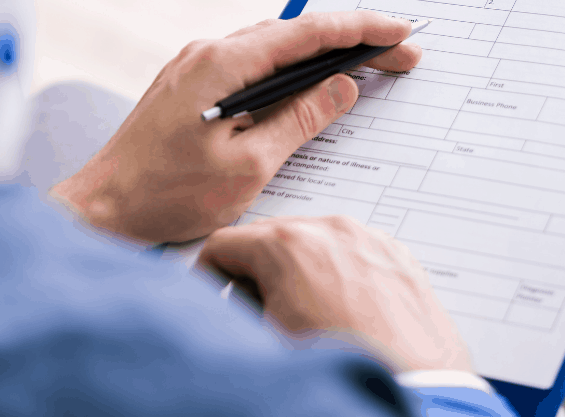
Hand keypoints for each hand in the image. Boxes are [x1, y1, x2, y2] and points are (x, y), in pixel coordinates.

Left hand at [50, 11, 420, 242]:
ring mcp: (193, 67)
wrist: (102, 207)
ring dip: (315, 56)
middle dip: (346, 42)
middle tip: (398, 55)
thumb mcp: (248, 166)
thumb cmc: (166, 193)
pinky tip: (304, 87)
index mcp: (221, 63)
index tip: (401, 30)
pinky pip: (246, 66)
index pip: (304, 33)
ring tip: (363, 67)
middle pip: (289, 35)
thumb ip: (299, 120)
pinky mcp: (187, 86)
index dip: (359, 28)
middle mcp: (205, 53)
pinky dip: (283, 72)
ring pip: (267, 48)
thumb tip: (341, 87)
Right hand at [198, 216, 473, 372]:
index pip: (223, 244)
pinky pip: (350, 250)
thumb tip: (227, 302)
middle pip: (267, 237)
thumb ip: (236, 309)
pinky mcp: (395, 254)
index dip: (210, 276)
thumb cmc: (344, 372)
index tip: (216, 295)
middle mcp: (327, 229)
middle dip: (257, 272)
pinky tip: (344, 310)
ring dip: (299, 270)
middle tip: (263, 314)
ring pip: (311, 241)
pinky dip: (339, 272)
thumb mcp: (266, 340)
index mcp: (287, 245)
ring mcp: (366, 238)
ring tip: (310, 316)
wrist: (417, 398)